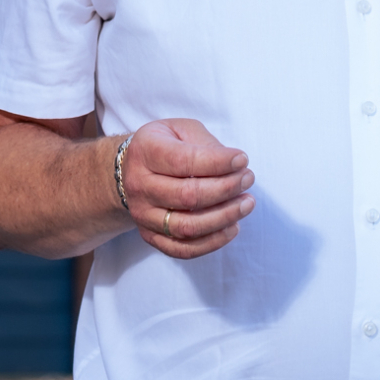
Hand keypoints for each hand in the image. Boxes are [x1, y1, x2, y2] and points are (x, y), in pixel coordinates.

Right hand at [119, 119, 255, 259]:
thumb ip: (205, 143)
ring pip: (187, 226)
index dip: (217, 163)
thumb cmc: (165, 145)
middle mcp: (139, 185)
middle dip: (226, 189)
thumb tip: (234, 165)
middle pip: (187, 196)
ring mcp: (143, 214)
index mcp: (145, 151)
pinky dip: (212, 242)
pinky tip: (232, 227)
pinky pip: (183, 249)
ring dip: (223, 217)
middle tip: (248, 179)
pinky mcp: (150, 236)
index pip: (183, 161)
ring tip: (246, 203)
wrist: (131, 170)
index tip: (242, 160)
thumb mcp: (181, 130)